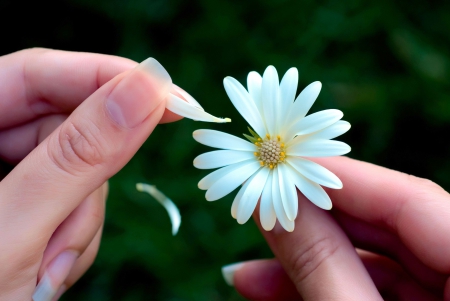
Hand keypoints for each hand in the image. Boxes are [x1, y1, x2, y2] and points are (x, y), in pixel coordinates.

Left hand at [0, 48, 179, 300]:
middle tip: (69, 234)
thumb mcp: (13, 234)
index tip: (172, 99)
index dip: (110, 77)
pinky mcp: (25, 202)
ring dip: (79, 221)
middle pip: (63, 129)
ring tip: (47, 269)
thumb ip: (77, 157)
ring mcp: (5, 176)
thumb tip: (148, 90)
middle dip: (86, 184)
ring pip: (77, 170)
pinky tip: (48, 268)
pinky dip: (74, 234)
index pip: (37, 74)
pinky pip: (73, 199)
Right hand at [226, 157, 448, 299]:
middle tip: (259, 215)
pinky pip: (373, 294)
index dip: (342, 177)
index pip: (413, 199)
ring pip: (377, 268)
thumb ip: (322, 266)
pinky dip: (325, 291)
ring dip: (310, 268)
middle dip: (315, 228)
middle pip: (391, 231)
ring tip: (247, 273)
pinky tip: (271, 292)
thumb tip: (271, 203)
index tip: (283, 162)